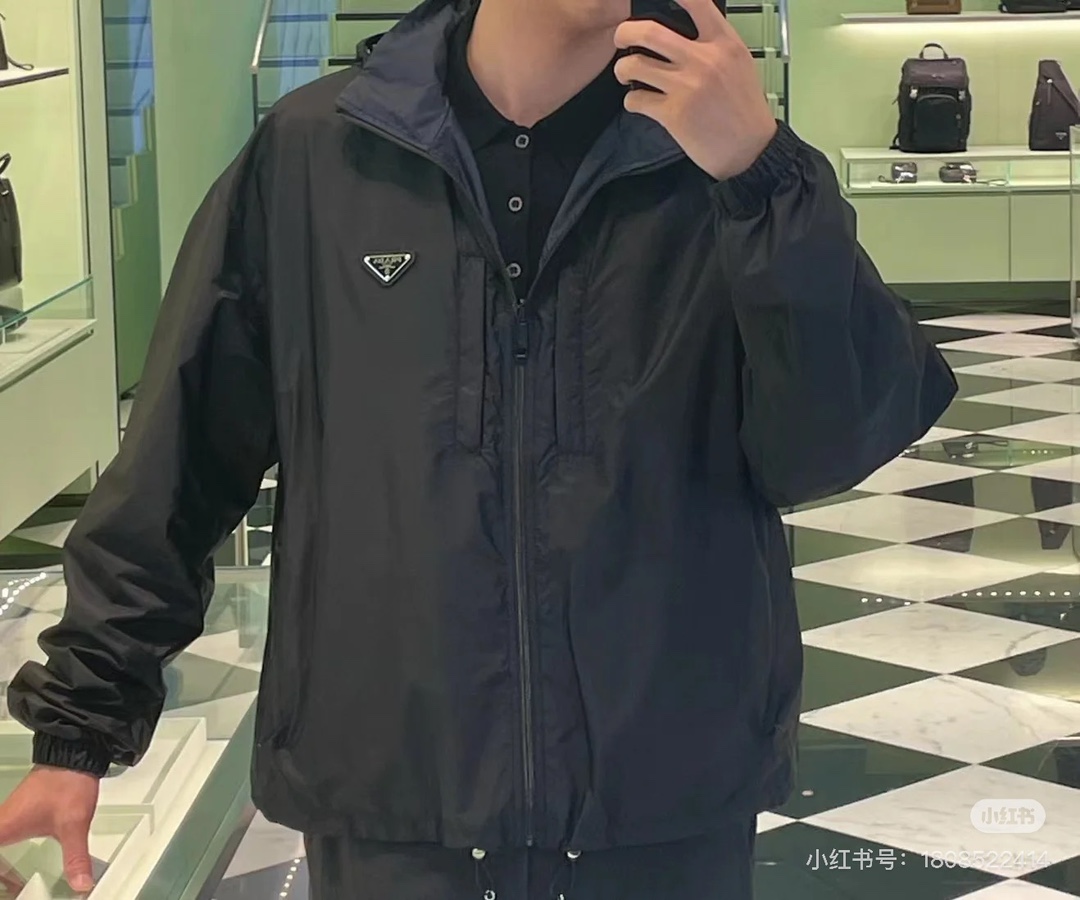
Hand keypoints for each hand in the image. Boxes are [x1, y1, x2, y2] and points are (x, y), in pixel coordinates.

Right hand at [0, 766, 100, 894]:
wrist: (74, 756)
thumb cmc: (67, 784)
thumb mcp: (73, 826)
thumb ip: (75, 858)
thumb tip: (81, 884)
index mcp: (2, 829)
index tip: (5, 886)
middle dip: (1, 873)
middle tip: (9, 888)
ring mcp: (6, 816)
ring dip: (0, 867)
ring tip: (9, 886)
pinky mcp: (17, 813)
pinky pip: (0, 837)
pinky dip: (2, 858)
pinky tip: (10, 870)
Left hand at [613, 0, 777, 179]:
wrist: (750, 150)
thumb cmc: (744, 109)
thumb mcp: (738, 64)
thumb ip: (714, 44)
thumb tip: (685, 29)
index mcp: (724, 43)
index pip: (696, 2)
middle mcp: (704, 60)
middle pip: (649, 31)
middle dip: (624, 32)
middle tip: (620, 39)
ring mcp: (687, 87)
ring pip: (634, 65)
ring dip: (623, 69)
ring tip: (627, 75)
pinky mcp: (673, 114)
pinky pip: (636, 99)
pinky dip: (631, 100)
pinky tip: (639, 102)